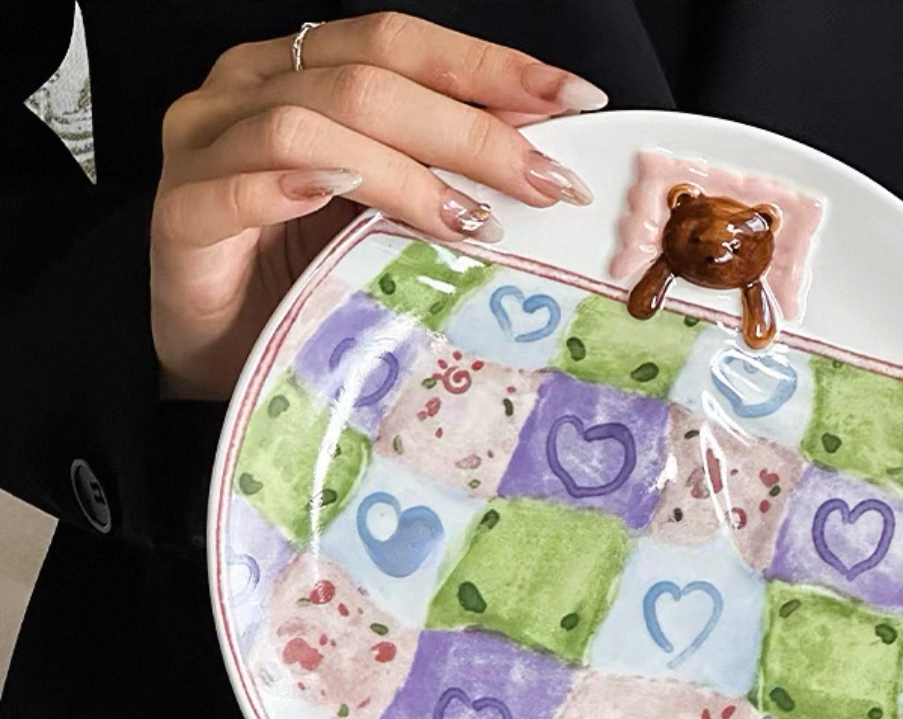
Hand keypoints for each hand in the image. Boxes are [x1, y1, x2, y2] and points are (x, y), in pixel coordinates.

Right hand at [150, 12, 605, 400]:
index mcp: (300, 72)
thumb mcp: (384, 211)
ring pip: (310, 124)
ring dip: (405, 172)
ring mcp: (207, 146)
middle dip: (472, 131)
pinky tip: (346, 200)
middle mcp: (248, 88)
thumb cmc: (302, 273)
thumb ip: (437, 168)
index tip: (574, 98)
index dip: (490, 67)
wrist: (220, 345)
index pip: (401, 42)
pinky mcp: (181, 214)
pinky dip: (297, 188)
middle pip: (368, 80)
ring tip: (470, 220)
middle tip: (543, 182)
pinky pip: (238, 187)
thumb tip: (538, 151)